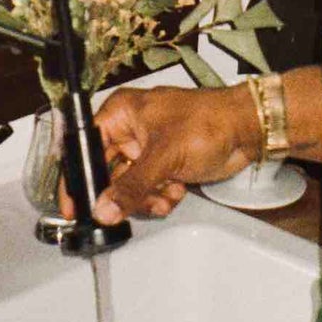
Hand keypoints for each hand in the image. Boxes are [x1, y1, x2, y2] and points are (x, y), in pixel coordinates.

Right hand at [85, 85, 260, 224]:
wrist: (247, 130)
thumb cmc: (209, 122)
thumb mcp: (164, 156)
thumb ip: (131, 186)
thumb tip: (103, 209)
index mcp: (122, 112)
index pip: (86, 147)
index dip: (79, 178)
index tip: (74, 207)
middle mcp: (131, 129)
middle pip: (108, 172)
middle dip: (123, 193)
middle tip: (125, 209)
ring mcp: (148, 149)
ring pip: (129, 187)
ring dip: (147, 197)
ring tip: (165, 193)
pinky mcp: (165, 164)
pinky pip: (149, 191)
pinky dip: (161, 196)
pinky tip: (178, 189)